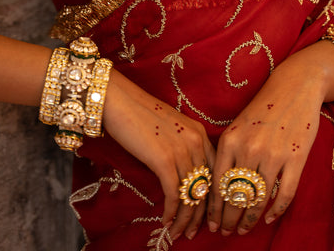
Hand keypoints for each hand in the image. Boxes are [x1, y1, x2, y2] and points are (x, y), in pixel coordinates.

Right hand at [103, 70, 215, 241]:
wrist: (119, 99)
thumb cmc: (139, 112)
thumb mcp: (170, 127)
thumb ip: (182, 146)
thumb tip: (182, 174)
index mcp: (199, 132)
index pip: (214, 172)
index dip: (212, 197)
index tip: (208, 215)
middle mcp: (195, 141)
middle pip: (206, 186)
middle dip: (201, 214)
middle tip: (195, 231)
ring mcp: (181, 150)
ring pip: (191, 194)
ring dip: (185, 219)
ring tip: (180, 233)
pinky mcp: (164, 159)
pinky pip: (174, 194)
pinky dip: (172, 212)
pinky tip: (166, 221)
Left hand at [207, 41, 333, 236]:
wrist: (294, 87)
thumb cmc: (262, 108)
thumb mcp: (237, 126)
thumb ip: (228, 153)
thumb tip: (217, 189)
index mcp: (230, 139)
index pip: (217, 183)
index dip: (213, 208)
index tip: (211, 224)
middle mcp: (249, 148)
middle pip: (236, 196)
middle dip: (229, 219)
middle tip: (226, 233)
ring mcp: (273, 154)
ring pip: (259, 199)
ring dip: (250, 218)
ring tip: (244, 229)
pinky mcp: (295, 159)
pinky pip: (284, 194)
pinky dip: (276, 210)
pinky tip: (269, 218)